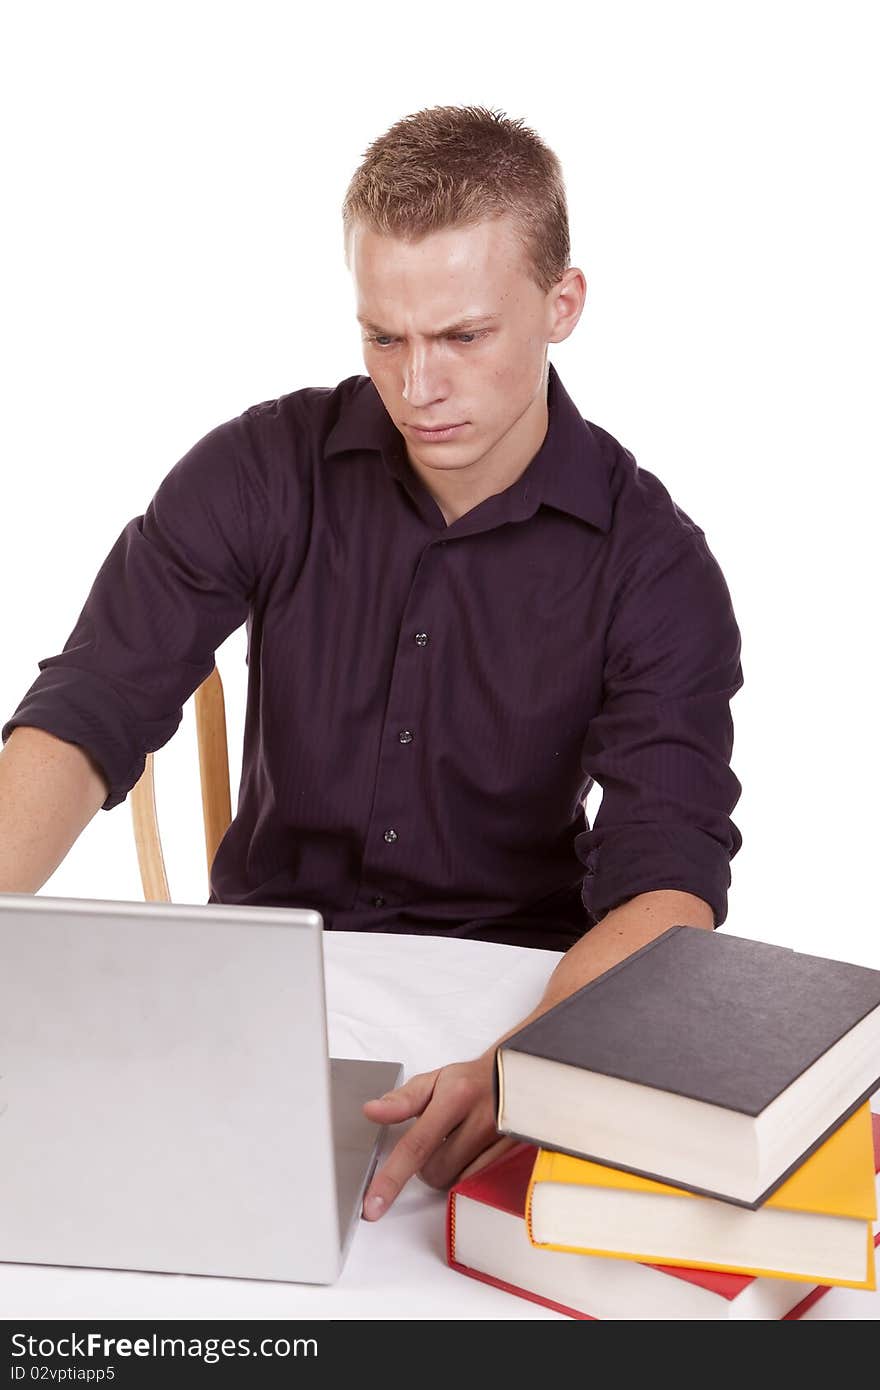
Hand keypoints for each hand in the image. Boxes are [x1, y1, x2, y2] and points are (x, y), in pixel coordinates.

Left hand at [360, 1051, 518, 1219]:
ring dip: (449, 1171)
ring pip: (457, 1182)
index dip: (392, 1178)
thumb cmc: (471, 1081)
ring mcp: (501, 1141)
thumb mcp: (434, 1081)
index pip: (416, 1146)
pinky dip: (468, 1175)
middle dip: (427, 1165)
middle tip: (436, 1142)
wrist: (516, 1078)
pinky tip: (472, 1153)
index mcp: (456, 1097)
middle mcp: (481, 1120)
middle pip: (436, 1171)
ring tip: (457, 1144)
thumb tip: (372, 1112)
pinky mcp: (514, 1157)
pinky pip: (479, 1184)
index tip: (373, 1205)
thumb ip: (402, 1100)